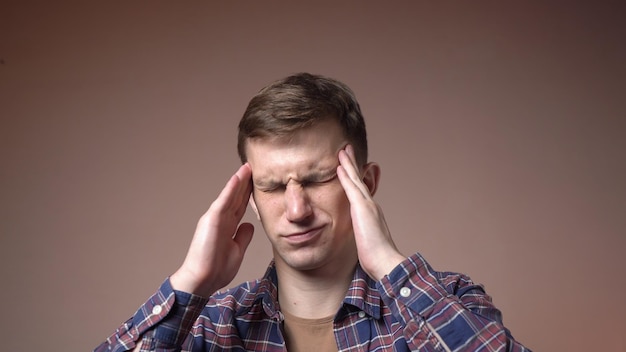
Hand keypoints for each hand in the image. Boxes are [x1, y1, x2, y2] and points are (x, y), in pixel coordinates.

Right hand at [170, 163, 254, 296]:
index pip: (241, 206)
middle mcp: (222, 220)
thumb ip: (243, 236)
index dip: (249, 194)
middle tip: (254, 168)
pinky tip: (238, 178)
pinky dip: (230, 189)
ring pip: (230, 195)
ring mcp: (216, 218)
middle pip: (237, 197)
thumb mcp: (237, 250)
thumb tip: (249, 224)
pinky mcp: (211, 220)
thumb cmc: (217, 269)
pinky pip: (223, 201)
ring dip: (239, 181)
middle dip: (246, 183)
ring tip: (248, 167)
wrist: (202, 280)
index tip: (258, 182)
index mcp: (228, 226)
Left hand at [337, 145, 404, 280]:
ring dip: (348, 164)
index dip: (354, 178)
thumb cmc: (376, 257)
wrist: (384, 261)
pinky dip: (346, 176)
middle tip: (346, 150)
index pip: (360, 191)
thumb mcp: (366, 242)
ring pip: (356, 180)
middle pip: (359, 180)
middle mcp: (371, 205)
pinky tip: (339, 167)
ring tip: (342, 150)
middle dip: (352, 164)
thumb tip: (358, 239)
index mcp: (371, 213)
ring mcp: (367, 206)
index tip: (349, 167)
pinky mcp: (362, 209)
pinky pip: (352, 188)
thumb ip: (362, 235)